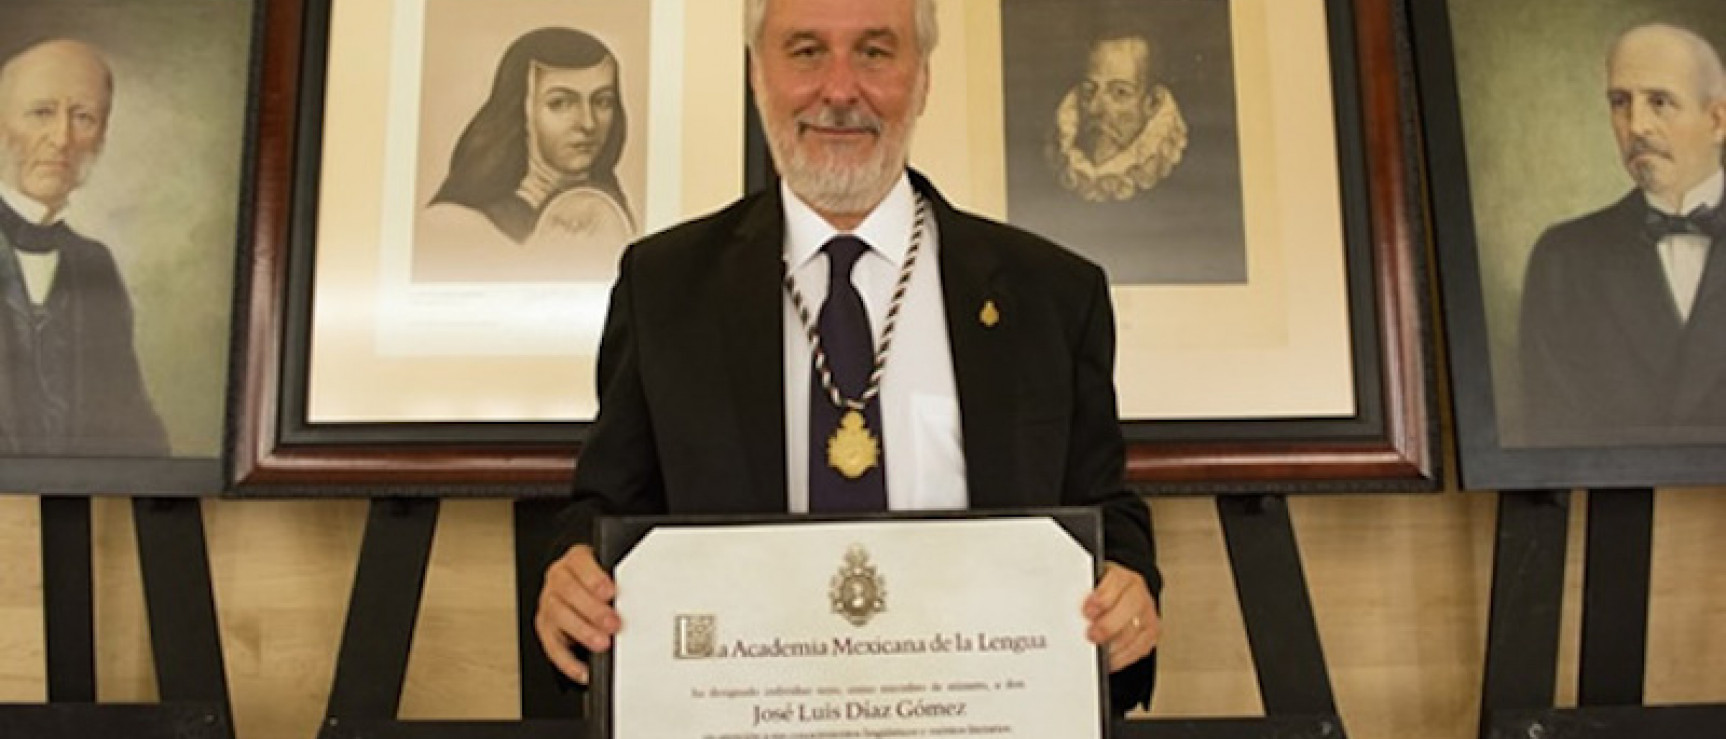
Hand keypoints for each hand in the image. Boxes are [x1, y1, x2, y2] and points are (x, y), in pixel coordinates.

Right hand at [535, 544, 621, 683]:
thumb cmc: (597, 580)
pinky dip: (568, 661)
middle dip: (592, 609)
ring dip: (582, 631)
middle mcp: (558, 580)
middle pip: (568, 592)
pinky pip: (552, 646)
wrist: (576, 584)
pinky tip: (583, 669)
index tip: (610, 592)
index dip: (594, 579)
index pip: (580, 564)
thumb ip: (619, 578)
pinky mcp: (545, 628)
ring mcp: (549, 604)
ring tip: (602, 644)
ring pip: (558, 616)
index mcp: (575, 561)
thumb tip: (642, 591)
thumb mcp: (607, 570)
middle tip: (613, 623)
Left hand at [1083, 561, 1160, 672]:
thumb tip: (1065, 608)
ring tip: (1097, 651)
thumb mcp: (1090, 585)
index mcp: (1123, 577)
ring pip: (1136, 631)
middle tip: (1091, 635)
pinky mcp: (1150, 634)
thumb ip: (1081, 592)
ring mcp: (1147, 614)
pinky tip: (1108, 659)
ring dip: (1115, 644)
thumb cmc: (1099, 593)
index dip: (1103, 597)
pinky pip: (1139, 649)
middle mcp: (1139, 593)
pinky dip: (1122, 657)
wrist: (1119, 598)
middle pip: (1130, 607)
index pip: (1117, 581)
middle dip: (1109, 624)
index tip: (1087, 611)